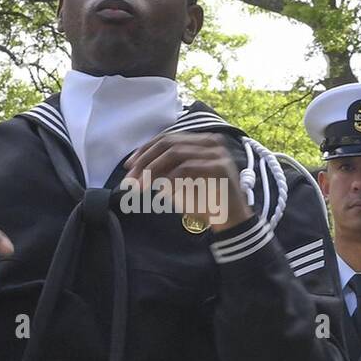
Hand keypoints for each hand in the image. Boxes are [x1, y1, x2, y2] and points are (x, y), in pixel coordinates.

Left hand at [123, 132, 251, 232]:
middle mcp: (210, 142)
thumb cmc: (204, 202)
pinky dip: (170, 178)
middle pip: (168, 142)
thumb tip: (136, 171)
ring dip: (153, 169)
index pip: (167, 138)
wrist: (230, 222)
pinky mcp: (219, 167)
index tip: (129, 166)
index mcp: (201, 142)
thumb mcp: (178, 184)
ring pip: (175, 153)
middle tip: (131, 178)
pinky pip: (187, 168)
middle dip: (145, 160)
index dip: (145, 150)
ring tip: (141, 186)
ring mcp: (216, 153)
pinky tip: (160, 190)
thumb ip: (162, 173)